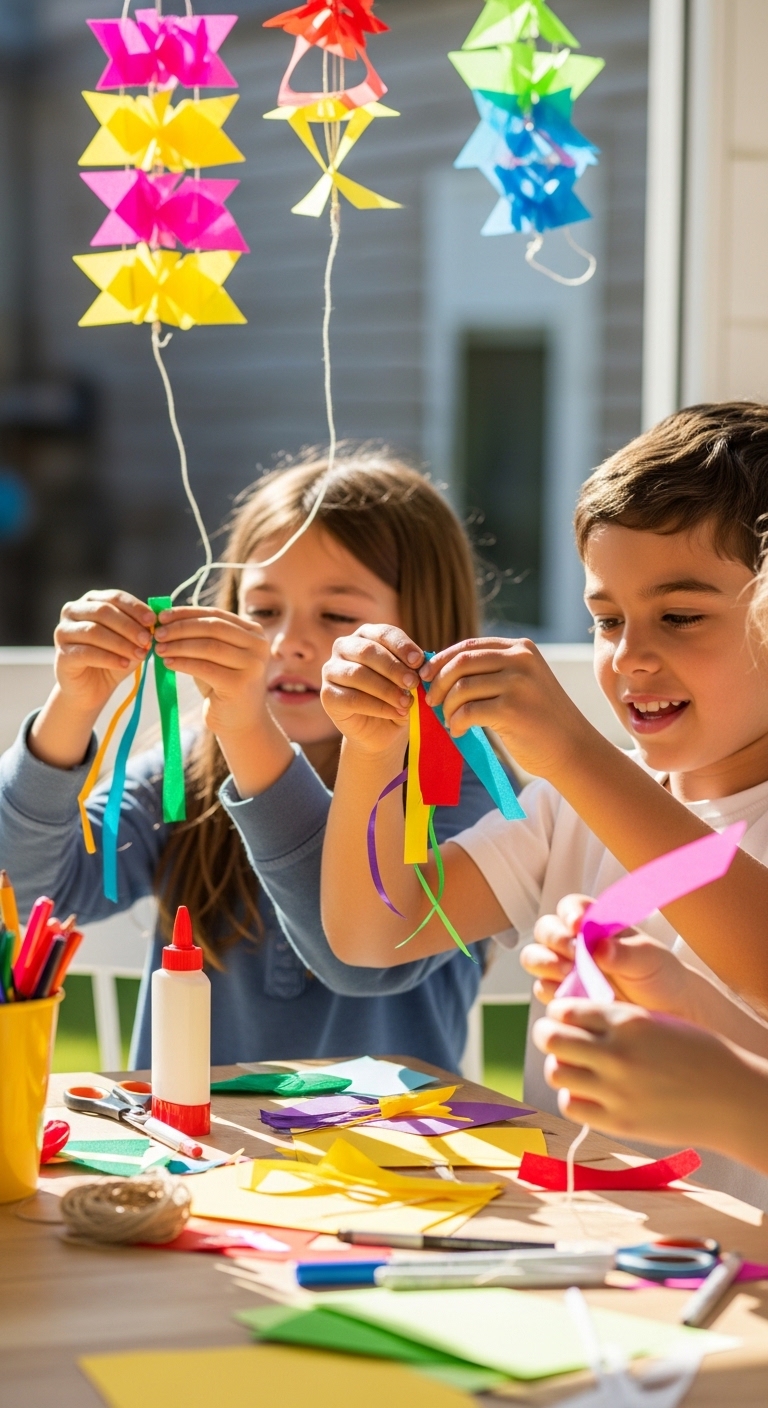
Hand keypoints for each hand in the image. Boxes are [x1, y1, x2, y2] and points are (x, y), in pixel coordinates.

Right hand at [53, 589, 154, 717]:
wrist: (91, 689)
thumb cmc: (112, 659)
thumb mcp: (130, 642)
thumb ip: (139, 630)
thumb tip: (153, 623)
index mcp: (91, 601)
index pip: (114, 597)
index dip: (135, 608)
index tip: (152, 621)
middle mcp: (73, 611)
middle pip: (103, 611)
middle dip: (128, 626)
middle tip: (147, 640)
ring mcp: (63, 632)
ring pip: (94, 631)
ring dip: (121, 643)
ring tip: (139, 654)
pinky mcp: (62, 654)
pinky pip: (87, 652)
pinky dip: (109, 658)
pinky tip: (124, 664)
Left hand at [154, 605, 270, 737]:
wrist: (242, 722)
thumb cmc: (223, 686)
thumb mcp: (215, 656)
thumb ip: (201, 637)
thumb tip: (167, 618)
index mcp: (254, 633)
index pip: (216, 615)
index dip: (187, 613)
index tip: (162, 616)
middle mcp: (259, 646)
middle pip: (213, 628)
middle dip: (181, 628)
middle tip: (157, 633)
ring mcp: (252, 665)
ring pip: (208, 646)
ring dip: (179, 645)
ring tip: (158, 648)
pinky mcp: (240, 684)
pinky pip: (205, 668)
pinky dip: (183, 663)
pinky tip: (167, 663)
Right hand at [321, 624, 423, 756]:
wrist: (383, 729)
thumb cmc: (396, 696)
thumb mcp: (407, 679)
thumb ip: (411, 668)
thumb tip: (420, 662)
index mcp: (365, 636)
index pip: (383, 633)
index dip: (401, 646)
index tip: (419, 662)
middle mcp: (344, 647)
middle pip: (367, 651)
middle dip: (393, 668)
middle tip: (413, 683)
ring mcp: (331, 670)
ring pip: (357, 674)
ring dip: (386, 689)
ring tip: (407, 702)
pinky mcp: (327, 695)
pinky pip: (352, 698)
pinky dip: (378, 707)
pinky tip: (396, 712)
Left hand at [419, 637, 587, 777]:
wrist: (572, 749)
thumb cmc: (539, 719)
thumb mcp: (521, 682)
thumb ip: (491, 671)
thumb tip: (440, 668)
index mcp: (522, 648)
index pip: (469, 646)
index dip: (441, 660)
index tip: (426, 677)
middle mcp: (521, 660)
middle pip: (461, 663)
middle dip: (438, 682)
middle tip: (432, 702)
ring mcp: (518, 683)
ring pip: (461, 687)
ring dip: (448, 707)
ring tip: (450, 721)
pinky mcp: (511, 709)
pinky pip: (467, 711)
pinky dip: (456, 723)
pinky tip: (459, 731)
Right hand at [520, 894, 694, 1016]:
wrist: (668, 1012)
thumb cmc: (660, 974)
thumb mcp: (649, 958)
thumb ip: (624, 952)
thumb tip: (599, 947)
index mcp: (596, 923)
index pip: (572, 907)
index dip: (569, 912)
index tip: (577, 925)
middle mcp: (575, 942)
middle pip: (545, 929)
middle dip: (554, 938)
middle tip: (573, 954)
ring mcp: (565, 968)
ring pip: (535, 957)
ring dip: (544, 962)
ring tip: (566, 974)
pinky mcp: (563, 995)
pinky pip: (542, 988)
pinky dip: (551, 990)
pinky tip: (569, 996)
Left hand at [532, 998, 745, 1148]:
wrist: (732, 1097)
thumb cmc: (699, 1053)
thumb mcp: (657, 1020)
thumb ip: (616, 1019)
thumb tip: (576, 1017)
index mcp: (627, 1021)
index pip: (564, 1009)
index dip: (559, 1012)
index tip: (565, 1018)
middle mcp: (616, 1053)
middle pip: (551, 1039)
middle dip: (549, 1036)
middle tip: (557, 1039)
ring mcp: (616, 1090)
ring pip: (555, 1072)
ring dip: (560, 1067)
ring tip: (576, 1067)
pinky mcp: (619, 1122)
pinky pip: (572, 1104)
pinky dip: (574, 1096)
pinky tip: (589, 1092)